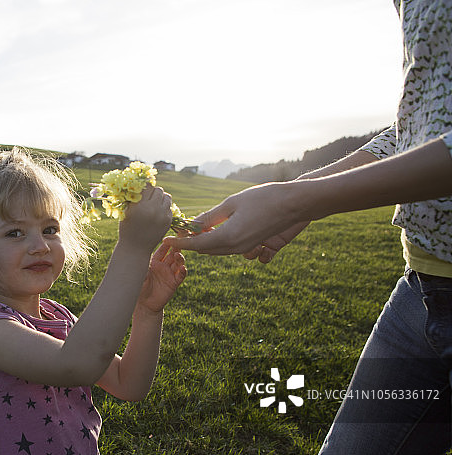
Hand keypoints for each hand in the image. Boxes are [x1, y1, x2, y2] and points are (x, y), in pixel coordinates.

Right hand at [119, 185, 172, 252]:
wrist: (135, 248)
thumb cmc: (127, 228)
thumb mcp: (126, 212)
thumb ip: (133, 198)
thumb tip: (140, 182)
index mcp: (140, 206)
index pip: (147, 186)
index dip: (144, 186)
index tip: (142, 189)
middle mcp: (152, 209)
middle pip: (158, 190)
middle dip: (153, 192)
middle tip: (148, 197)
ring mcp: (162, 215)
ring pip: (167, 197)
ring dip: (161, 198)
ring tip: (154, 203)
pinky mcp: (168, 221)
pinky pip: (169, 207)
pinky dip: (164, 208)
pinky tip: (157, 213)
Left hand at [137, 243, 186, 312]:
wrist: (144, 305)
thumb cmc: (139, 288)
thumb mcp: (140, 275)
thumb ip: (143, 266)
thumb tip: (139, 255)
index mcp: (154, 262)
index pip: (162, 250)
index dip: (166, 244)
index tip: (169, 237)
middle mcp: (163, 266)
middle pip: (172, 254)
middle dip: (176, 247)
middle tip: (179, 241)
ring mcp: (170, 274)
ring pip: (178, 263)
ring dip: (179, 258)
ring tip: (178, 255)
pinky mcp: (174, 283)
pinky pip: (180, 276)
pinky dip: (183, 271)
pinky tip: (183, 268)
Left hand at [163, 182, 304, 257]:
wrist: (295, 203)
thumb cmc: (264, 198)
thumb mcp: (232, 204)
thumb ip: (211, 217)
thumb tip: (193, 225)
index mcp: (228, 237)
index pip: (196, 245)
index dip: (180, 243)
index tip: (165, 240)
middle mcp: (236, 248)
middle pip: (204, 250)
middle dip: (189, 243)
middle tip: (175, 233)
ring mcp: (245, 248)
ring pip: (216, 250)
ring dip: (202, 243)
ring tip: (189, 231)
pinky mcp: (252, 245)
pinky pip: (227, 247)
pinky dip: (215, 242)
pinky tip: (210, 231)